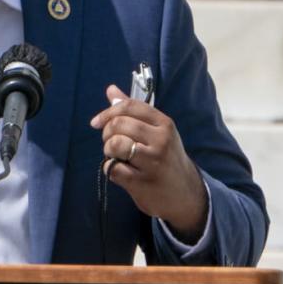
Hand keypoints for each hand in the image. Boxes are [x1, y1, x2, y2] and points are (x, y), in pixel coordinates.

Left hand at [90, 85, 207, 242]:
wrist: (186, 194)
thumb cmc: (166, 157)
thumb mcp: (157, 131)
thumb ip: (133, 110)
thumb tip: (111, 90)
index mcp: (164, 124)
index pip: (129, 106)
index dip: (107, 112)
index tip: (97, 122)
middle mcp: (161, 140)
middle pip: (118, 124)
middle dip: (107, 132)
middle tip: (111, 142)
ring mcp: (152, 162)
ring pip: (115, 144)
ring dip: (108, 150)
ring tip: (116, 156)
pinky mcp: (142, 182)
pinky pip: (113, 168)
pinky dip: (110, 169)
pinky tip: (119, 171)